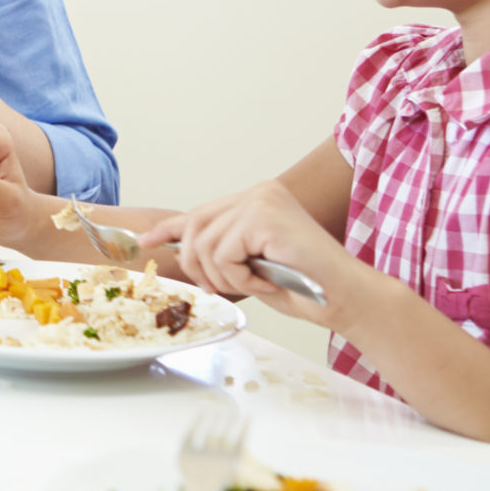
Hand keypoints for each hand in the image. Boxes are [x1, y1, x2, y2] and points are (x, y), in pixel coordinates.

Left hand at [175, 179, 366, 323]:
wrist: (347, 298)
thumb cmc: (307, 287)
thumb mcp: (252, 266)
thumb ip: (223, 251)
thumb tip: (182, 252)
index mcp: (256, 200)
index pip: (200, 212)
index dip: (167, 230)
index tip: (143, 242)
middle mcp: (258, 193)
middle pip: (194, 229)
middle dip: (199, 267)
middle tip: (226, 288)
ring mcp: (261, 201)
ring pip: (205, 246)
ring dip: (226, 278)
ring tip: (259, 283)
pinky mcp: (263, 217)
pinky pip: (224, 255)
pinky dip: (241, 278)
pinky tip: (269, 281)